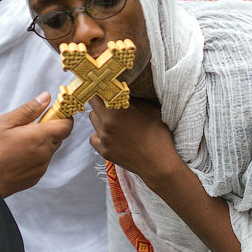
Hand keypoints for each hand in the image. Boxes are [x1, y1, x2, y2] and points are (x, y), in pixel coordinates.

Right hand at [0, 92, 72, 197]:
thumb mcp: (4, 123)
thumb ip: (29, 109)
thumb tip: (46, 98)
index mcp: (40, 137)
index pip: (67, 125)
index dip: (62, 115)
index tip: (50, 111)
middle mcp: (45, 154)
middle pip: (58, 136)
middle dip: (48, 128)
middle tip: (27, 125)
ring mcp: (41, 168)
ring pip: (48, 149)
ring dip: (39, 142)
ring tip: (16, 142)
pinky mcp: (35, 178)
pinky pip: (40, 162)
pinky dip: (33, 155)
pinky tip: (15, 155)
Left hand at [89, 96, 241, 251]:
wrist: (159, 165)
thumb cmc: (158, 135)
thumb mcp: (150, 110)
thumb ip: (134, 99)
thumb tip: (123, 87)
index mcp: (118, 111)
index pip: (98, 92)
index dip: (100, 88)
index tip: (102, 85)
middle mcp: (107, 124)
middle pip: (93, 106)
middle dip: (100, 102)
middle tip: (108, 102)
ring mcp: (104, 139)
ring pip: (93, 121)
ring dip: (99, 118)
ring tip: (113, 120)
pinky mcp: (103, 152)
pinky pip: (94, 137)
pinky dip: (99, 135)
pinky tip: (111, 135)